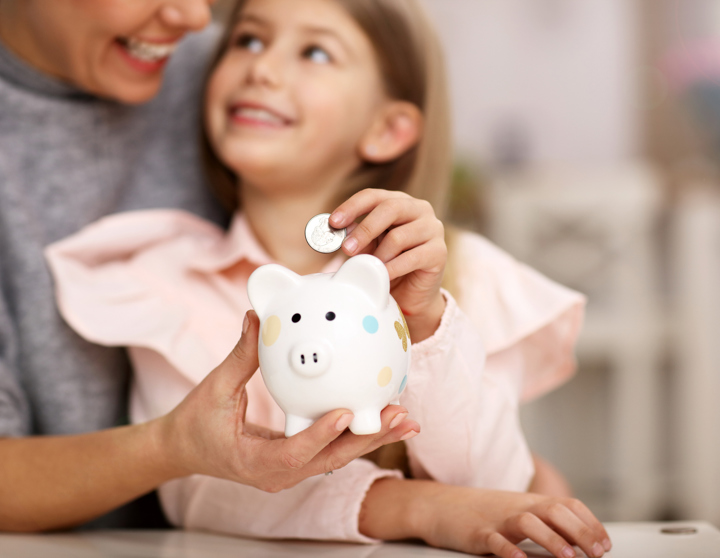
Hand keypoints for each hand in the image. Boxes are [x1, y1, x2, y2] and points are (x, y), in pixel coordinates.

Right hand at [157, 311, 419, 491]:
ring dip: (372, 438)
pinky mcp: (296, 461)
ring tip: (406, 419)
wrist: (183, 448)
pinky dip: (358, 433)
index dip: (321, 435)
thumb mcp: (214, 388)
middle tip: (399, 416)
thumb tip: (257, 317)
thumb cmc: (195, 421)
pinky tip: (384, 417)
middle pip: (330, 459)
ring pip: (337, 456)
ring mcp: (289, 471)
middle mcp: (277, 473)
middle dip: (367, 439)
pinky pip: (332, 448)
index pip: (293, 453)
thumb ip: (240, 356)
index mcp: (254, 461)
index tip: (346, 414)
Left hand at [330, 189, 446, 342]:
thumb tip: (338, 229)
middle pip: (390, 208)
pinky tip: (382, 277)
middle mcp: (420, 210)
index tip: (333, 222)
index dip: (352, 207)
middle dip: (364, 229)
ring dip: (378, 255)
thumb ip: (357, 235)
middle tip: (347, 249)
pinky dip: (392, 269)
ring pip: (398, 236)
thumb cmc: (388, 266)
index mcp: (400, 202)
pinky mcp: (439, 252)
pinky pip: (411, 258)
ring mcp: (433, 229)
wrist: (411, 296)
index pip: (374, 196)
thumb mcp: (368, 247)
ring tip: (370, 269)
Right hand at [360, 480, 610, 557]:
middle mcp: (517, 507)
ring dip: (552, 540)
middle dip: (580, 531)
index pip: (567, 505)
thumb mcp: (513, 511)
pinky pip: (495, 541)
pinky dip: (510, 551)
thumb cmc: (479, 512)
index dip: (590, 523)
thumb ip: (541, 520)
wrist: (438, 505)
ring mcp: (497, 519)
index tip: (605, 543)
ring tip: (568, 557)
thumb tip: (575, 539)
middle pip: (554, 510)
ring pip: (529, 522)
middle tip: (596, 553)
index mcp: (528, 501)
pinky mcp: (478, 533)